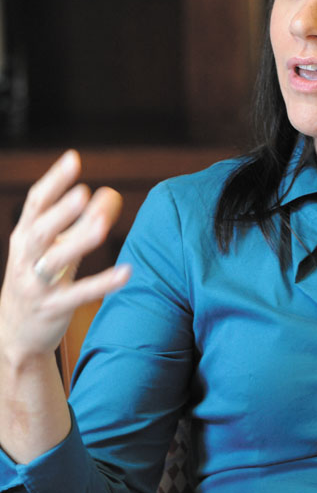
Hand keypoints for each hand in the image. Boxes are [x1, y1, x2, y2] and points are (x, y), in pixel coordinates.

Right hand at [0, 149, 129, 366]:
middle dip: (60, 211)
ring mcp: (36, 285)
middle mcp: (25, 258)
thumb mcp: (54, 248)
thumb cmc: (39, 279)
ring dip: (77, 241)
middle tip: (83, 191)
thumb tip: (111, 193)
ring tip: (102, 224)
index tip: (73, 159)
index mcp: (24, 237)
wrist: (14, 333)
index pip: (35, 203)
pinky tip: (127, 272)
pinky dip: (102, 283)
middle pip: (40, 230)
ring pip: (54, 261)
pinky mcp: (52, 309)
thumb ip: (80, 222)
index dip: (54, 181)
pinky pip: (78, 295)